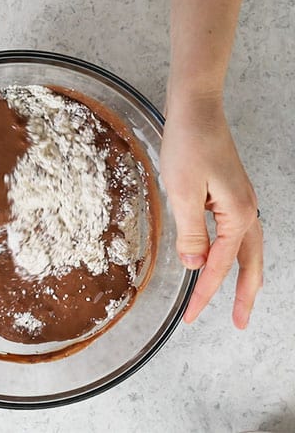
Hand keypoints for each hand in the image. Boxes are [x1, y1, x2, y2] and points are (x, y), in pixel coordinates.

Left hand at [160, 94, 261, 327]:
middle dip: (243, 295)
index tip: (191, 317)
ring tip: (236, 299)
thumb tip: (193, 264)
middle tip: (240, 324)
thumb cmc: (189, 145)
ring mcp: (241, 201)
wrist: (196, 109)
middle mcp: (246, 211)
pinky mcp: (230, 193)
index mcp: (237, 216)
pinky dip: (230, 251)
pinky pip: (235, 232)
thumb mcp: (182, 192)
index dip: (204, 293)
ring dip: (240, 275)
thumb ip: (190, 232)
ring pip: (246, 249)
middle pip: (249, 264)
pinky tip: (216, 256)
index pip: (219, 265)